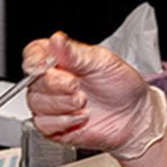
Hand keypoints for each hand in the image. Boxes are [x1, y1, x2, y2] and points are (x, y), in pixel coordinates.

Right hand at [22, 32, 166, 159]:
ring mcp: (52, 104)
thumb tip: (56, 40)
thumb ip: (76, 52)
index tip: (44, 65)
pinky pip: (43, 125)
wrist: (134, 116)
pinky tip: (80, 117)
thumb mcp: (103, 61)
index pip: (33, 54)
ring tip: (83, 102)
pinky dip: (63, 121)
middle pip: (32, 81)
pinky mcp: (54, 127)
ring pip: (36, 104)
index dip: (34, 59)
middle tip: (76, 86)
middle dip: (55, 84)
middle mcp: (52, 81)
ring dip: (61, 104)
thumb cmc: (120, 86)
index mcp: (59, 60)